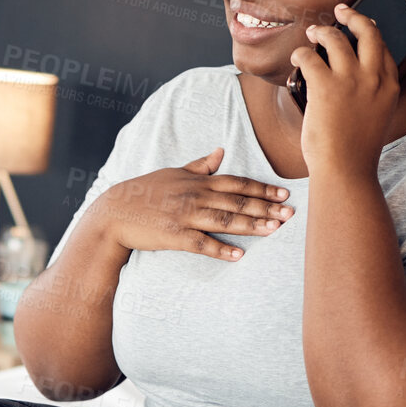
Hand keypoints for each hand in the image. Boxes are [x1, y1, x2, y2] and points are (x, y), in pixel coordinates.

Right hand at [93, 147, 293, 261]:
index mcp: (198, 181)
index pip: (237, 182)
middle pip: (237, 201)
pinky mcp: (174, 236)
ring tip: (274, 231)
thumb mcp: (173, 172)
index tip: (283, 195)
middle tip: (290, 215)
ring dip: (251, 226)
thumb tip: (221, 151)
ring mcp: (185, 216)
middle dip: (265, 208)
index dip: (262, 189)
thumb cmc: (145, 192)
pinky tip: (238, 255)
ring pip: (224, 220)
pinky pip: (202, 244)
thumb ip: (200, 165)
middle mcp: (195, 196)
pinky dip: (220, 249)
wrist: (115, 212)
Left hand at [290, 3, 398, 171]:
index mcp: (390, 86)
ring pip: (335, 38)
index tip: (361, 24)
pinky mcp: (325, 86)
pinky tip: (297, 58)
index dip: (370, 31)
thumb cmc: (355, 150)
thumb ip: (372, 94)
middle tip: (340, 11)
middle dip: (353, 16)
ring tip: (311, 34)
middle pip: (367, 31)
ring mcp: (350, 80)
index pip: (384, 48)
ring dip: (321, 32)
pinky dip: (300, 53)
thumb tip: (355, 76)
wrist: (345, 170)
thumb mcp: (376, 117)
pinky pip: (308, 56)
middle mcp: (373, 78)